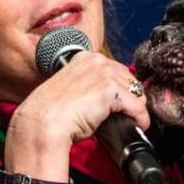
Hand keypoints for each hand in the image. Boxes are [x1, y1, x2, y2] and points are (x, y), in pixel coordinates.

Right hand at [11, 52, 149, 146]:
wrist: (42, 124)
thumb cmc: (52, 112)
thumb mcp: (73, 88)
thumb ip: (90, 85)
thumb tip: (108, 99)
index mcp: (85, 58)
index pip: (117, 70)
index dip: (122, 88)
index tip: (122, 103)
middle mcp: (97, 61)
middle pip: (130, 80)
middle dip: (132, 98)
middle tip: (127, 115)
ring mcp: (104, 74)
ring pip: (137, 93)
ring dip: (136, 109)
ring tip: (131, 121)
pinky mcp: (111, 91)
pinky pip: (138, 107)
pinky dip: (141, 119)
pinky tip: (138, 125)